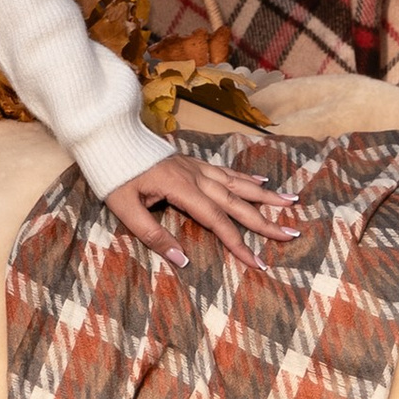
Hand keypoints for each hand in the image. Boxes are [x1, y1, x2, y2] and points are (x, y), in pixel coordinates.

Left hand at [101, 144, 299, 265]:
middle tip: (291, 234)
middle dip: (266, 220)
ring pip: (237, 183)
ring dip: (265, 195)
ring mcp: (197, 167)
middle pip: (237, 202)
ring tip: (291, 203)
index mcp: (182, 189)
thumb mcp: (126, 209)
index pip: (217, 221)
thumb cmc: (114, 175)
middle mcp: (196, 176)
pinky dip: (246, 176)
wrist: (107, 136)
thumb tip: (182, 260)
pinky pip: (226, 170)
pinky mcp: (193, 162)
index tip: (257, 261)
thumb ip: (153, 235)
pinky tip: (262, 180)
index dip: (238, 243)